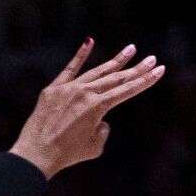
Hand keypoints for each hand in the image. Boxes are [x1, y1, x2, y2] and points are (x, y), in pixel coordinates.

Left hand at [10, 41, 164, 178]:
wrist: (36, 153)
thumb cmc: (68, 154)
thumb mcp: (95, 146)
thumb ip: (103, 129)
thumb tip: (100, 119)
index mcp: (98, 107)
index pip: (127, 90)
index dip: (145, 81)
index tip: (159, 70)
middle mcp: (85, 93)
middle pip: (117, 78)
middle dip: (137, 69)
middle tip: (152, 59)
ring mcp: (69, 88)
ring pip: (98, 71)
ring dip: (116, 60)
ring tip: (131, 48)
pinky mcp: (54, 88)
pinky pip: (70, 69)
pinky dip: (80, 55)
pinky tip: (89, 41)